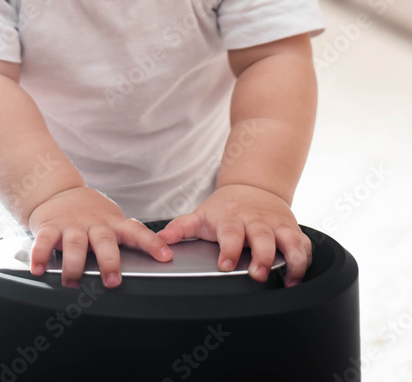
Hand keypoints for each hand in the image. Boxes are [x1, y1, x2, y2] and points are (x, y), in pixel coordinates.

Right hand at [28, 186, 172, 288]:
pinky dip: (40, 257)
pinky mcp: (50, 226)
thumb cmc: (88, 212)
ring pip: (75, 245)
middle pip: (104, 241)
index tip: (165, 257)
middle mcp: (93, 223)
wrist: (56, 191)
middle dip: (109, 261)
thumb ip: (121, 237)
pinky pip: (44, 242)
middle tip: (113, 281)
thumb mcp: (109, 219)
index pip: (136, 231)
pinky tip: (39, 270)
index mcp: (112, 222)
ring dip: (74, 266)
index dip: (152, 243)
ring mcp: (71, 225)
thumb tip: (150, 260)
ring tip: (72, 282)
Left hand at [156, 184, 312, 286]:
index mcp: (232, 220)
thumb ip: (180, 228)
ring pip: (290, 241)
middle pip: (263, 238)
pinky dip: (306, 261)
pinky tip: (298, 277)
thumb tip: (160, 242)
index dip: (229, 250)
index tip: (225, 265)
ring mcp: (276, 226)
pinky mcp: (293, 230)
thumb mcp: (201, 215)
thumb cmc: (225, 208)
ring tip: (289, 279)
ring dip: (292, 260)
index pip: (230, 234)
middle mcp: (256, 222)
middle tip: (258, 274)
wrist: (254, 187)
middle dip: (262, 257)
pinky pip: (305, 245)